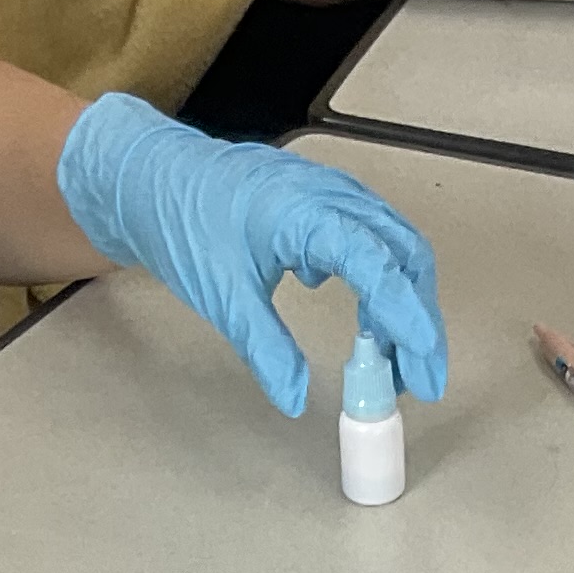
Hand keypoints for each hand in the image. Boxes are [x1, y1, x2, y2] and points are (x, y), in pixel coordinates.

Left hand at [55, 93, 450, 417]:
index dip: (409, 318)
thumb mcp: (222, 296)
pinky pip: (374, 239)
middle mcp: (330, 195)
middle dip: (419, 321)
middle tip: (418, 380)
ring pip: (395, 247)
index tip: (424, 364)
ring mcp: (331, 193)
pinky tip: (366, 321)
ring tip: (394, 363)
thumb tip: (296, 397)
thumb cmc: (181, 217)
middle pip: (404, 257)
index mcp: (308, 212)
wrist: (150, 175)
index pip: (379, 267)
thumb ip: (266, 350)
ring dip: (404, 304)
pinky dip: (384, 283)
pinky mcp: (324, 202)